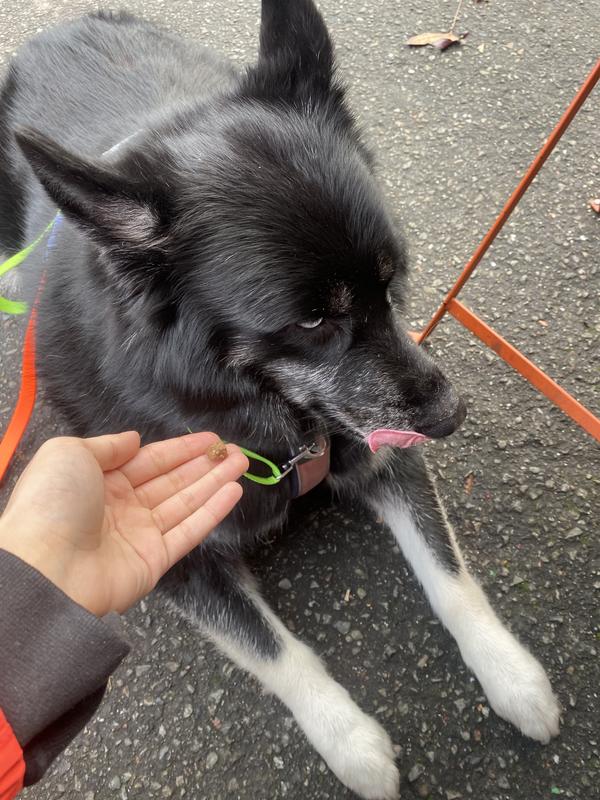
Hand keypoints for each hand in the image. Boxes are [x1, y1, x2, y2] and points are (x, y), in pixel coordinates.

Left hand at [0, 431, 248, 615]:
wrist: (46, 568)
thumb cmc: (52, 505)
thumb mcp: (70, 453)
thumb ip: (108, 445)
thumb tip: (135, 440)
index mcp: (101, 481)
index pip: (150, 460)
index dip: (181, 449)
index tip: (210, 438)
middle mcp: (123, 507)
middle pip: (173, 481)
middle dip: (205, 465)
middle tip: (235, 451)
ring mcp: (140, 535)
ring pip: (186, 503)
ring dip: (215, 483)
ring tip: (242, 464)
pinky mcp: (155, 560)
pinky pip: (189, 531)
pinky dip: (213, 512)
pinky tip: (233, 492)